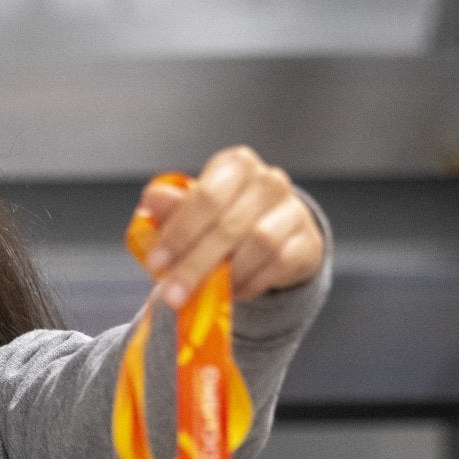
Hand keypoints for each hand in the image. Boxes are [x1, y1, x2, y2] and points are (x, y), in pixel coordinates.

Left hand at [135, 146, 323, 307]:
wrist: (277, 235)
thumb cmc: (225, 219)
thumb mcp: (194, 212)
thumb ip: (173, 209)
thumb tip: (151, 200)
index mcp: (235, 165)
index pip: (206, 196)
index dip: (179, 232)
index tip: (157, 263)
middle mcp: (268, 180)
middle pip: (228, 224)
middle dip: (195, 263)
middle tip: (172, 293)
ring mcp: (292, 209)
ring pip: (258, 243)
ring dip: (226, 274)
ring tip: (203, 293)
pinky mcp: (307, 240)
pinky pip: (278, 264)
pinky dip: (251, 282)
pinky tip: (233, 291)